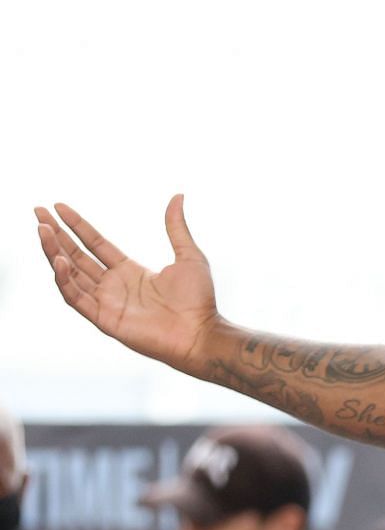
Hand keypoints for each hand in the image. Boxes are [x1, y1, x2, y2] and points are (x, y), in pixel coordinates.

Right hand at [35, 196, 221, 368]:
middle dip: (55, 234)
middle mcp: (114, 286)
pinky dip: (65, 280)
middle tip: (38, 212)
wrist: (202, 333)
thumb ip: (176, 227)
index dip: (76, 226)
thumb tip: (178, 196)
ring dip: (54, 253)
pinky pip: (76, 298)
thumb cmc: (199, 300)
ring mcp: (107, 302)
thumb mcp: (189, 256)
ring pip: (70, 274)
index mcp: (130, 271)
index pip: (94, 244)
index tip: (59, 207)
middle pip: (76, 256)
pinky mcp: (104, 319)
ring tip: (42, 230)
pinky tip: (60, 260)